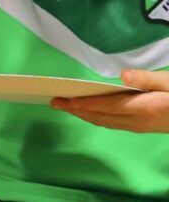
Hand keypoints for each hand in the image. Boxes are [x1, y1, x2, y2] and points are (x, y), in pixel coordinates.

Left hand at [51, 69, 168, 132]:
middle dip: (76, 110)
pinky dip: (96, 116)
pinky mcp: (143, 126)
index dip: (85, 104)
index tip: (66, 100)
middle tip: (53, 102)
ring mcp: (140, 126)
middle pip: (101, 117)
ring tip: (64, 106)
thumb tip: (124, 76)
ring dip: (83, 114)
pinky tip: (89, 111)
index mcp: (145, 107)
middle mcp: (139, 121)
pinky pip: (113, 123)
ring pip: (105, 122)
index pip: (108, 106)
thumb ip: (148, 79)